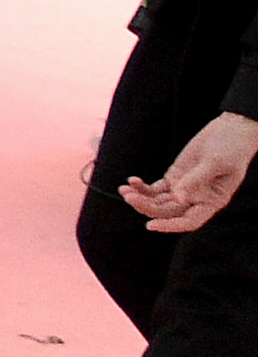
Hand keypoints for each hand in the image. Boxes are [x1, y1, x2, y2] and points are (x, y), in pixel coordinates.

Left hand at [123, 112, 257, 234]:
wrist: (231, 130)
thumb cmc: (231, 148)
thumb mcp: (215, 163)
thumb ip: (195, 180)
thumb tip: (177, 198)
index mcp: (212, 202)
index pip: (189, 222)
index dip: (170, 226)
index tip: (151, 225)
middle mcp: (196, 200)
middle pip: (167, 212)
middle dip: (147, 206)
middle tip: (130, 197)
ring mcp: (183, 189)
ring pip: (158, 202)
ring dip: (140, 198)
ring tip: (124, 189)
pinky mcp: (174, 177)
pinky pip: (155, 189)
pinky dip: (142, 187)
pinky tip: (131, 181)